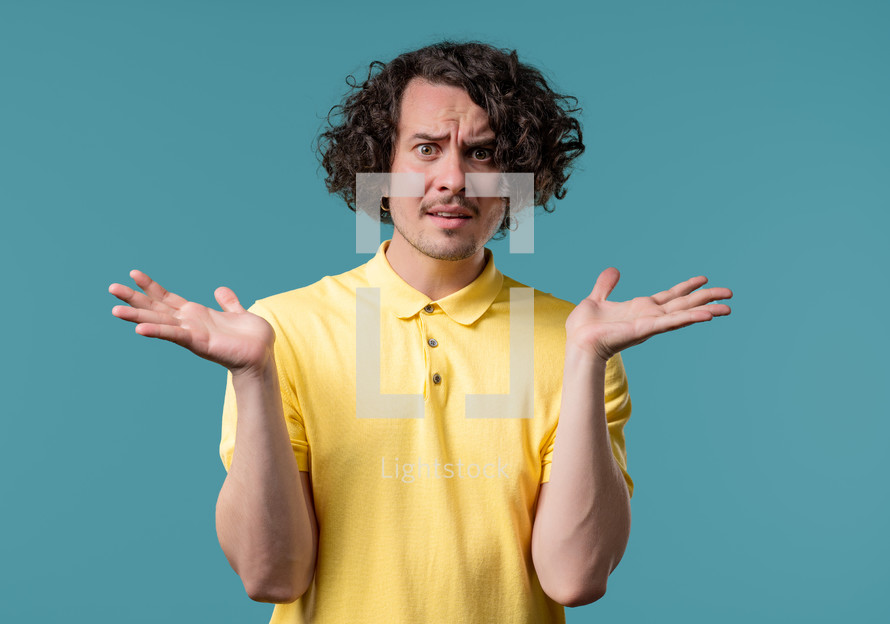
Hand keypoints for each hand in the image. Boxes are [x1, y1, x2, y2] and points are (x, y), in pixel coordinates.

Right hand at [109, 269, 274, 375]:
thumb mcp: (239, 314)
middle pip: (156, 308)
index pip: (168, 298)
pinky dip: (158, 331)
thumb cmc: (252, 339)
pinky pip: (175, 335)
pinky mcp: (199, 343)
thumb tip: (220, 290)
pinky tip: (140, 329)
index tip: (133, 274)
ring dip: (137, 316)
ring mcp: (192, 334)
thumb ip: (229, 303)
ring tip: (115, 310)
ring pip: (159, 321)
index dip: (151, 286)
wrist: (262, 357)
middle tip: (111, 288)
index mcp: (197, 315)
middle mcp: (190, 324)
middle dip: (134, 299)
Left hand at [566, 268, 732, 360]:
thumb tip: (614, 270)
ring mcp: (650, 324)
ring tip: (727, 307)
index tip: (704, 278)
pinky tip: (707, 315)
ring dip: (706, 310)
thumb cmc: (584, 327)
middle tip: (730, 293)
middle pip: (684, 304)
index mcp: (640, 309)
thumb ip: (606, 285)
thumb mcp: (596, 299)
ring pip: (683, 314)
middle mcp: (649, 317)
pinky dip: (689, 319)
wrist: (578, 342)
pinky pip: (671, 323)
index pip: (670, 296)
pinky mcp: (645, 330)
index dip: (687, 287)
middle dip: (706, 298)